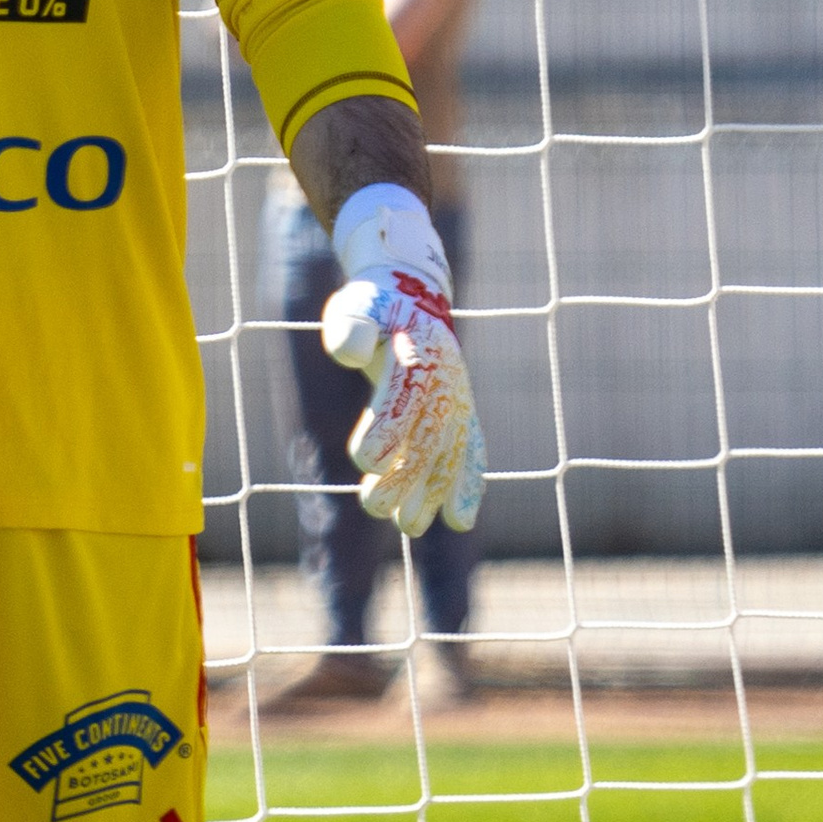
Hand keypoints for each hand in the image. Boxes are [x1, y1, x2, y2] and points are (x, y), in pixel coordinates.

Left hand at [319, 188, 485, 540]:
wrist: (412, 296)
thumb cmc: (373, 308)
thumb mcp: (355, 308)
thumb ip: (350, 328)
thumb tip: (349, 350)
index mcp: (418, 354)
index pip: (405, 399)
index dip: (388, 431)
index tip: (365, 461)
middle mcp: (446, 382)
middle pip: (428, 438)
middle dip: (404, 477)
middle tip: (373, 505)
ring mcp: (459, 402)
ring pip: (450, 455)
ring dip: (431, 493)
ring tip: (408, 525)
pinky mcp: (464, 416)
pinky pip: (473, 453)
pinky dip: (469, 486)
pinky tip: (460, 522)